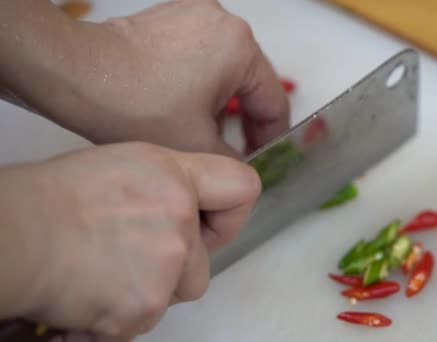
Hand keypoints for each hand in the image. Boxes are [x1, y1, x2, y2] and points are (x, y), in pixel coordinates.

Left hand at [0, 0, 289, 155]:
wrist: (75, 74)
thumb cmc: (136, 105)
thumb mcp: (197, 145)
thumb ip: (234, 162)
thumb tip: (243, 168)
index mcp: (241, 48)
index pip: (274, 102)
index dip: (270, 139)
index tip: (261, 160)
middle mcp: (225, 23)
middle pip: (250, 84)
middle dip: (242, 122)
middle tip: (232, 154)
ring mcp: (196, 15)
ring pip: (225, 72)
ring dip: (219, 105)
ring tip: (200, 133)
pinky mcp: (173, 18)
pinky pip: (201, 57)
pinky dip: (198, 84)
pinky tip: (179, 108)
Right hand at [0, 142, 260, 339]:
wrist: (18, 233)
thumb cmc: (58, 197)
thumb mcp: (128, 165)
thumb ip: (172, 184)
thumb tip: (194, 204)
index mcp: (176, 178)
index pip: (243, 187)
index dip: (230, 213)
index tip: (211, 223)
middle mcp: (179, 219)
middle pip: (206, 262)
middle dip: (178, 266)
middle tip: (134, 252)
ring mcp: (165, 266)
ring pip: (177, 292)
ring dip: (150, 289)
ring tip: (107, 268)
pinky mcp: (143, 307)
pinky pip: (146, 319)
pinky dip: (123, 313)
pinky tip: (96, 290)